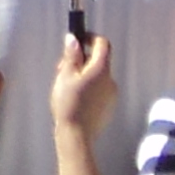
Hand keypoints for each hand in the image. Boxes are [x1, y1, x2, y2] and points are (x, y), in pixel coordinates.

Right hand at [51, 26, 116, 142]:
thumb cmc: (69, 103)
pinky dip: (88, 87)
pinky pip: (99, 89)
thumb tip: (73, 38)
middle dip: (81, 60)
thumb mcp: (65, 75)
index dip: (90, 38)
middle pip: (98, 60)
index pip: (103, 43)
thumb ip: (71, 55)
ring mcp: (111, 95)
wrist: (76, 136)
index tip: (77, 42)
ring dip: (83, 74)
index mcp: (102, 69)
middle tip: (62, 68)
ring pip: (97, 76)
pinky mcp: (108, 107)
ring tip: (65, 85)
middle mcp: (111, 80)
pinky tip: (74, 98)